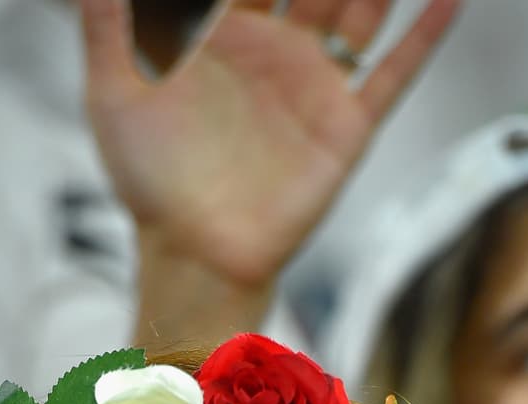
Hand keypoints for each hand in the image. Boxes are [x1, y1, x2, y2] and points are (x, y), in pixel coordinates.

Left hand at [80, 0, 461, 296]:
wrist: (193, 255)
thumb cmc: (150, 184)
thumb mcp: (113, 92)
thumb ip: (104, 23)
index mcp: (223, 32)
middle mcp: (276, 49)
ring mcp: (315, 85)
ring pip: (357, 9)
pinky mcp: (345, 127)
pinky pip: (394, 74)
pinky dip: (424, 35)